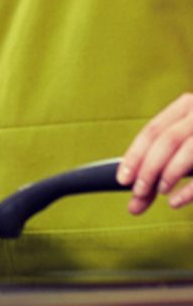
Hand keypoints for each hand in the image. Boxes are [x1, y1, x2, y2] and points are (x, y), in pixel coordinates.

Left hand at [118, 93, 192, 212]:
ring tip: (157, 192)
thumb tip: (134, 199)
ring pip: (185, 149)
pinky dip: (188, 189)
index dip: (134, 155)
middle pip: (166, 140)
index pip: (152, 131)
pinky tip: (175, 202)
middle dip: (147, 167)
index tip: (121, 179)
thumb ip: (162, 168)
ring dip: (167, 174)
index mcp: (185, 107)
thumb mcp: (186, 147)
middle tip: (135, 192)